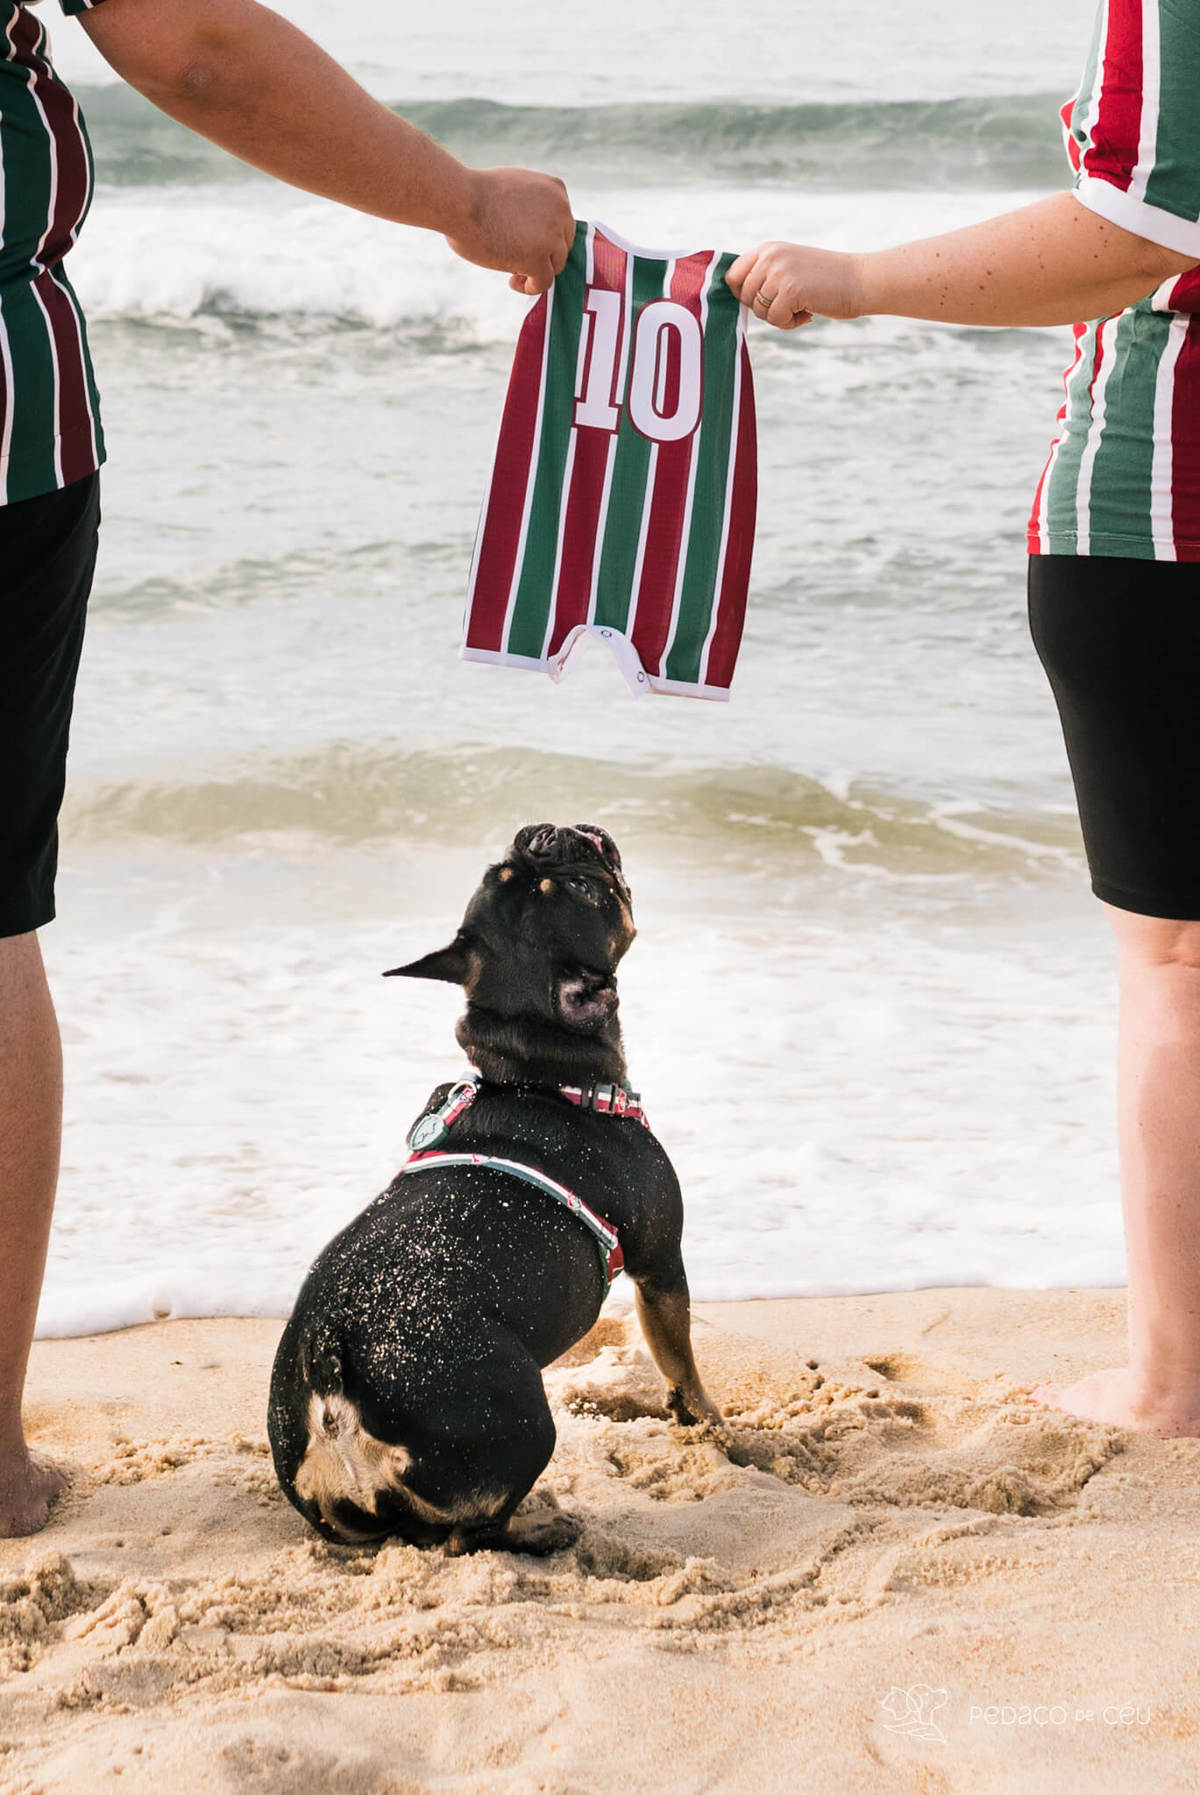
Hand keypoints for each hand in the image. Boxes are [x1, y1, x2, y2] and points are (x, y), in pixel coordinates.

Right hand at [445, 167, 573, 294]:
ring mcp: (552, 235)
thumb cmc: (474, 192)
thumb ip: (531, 207)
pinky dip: (530, 287)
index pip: (562, 224)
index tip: (524, 243)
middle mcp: (561, 211)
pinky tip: (512, 282)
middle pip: (562, 245)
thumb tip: (532, 232)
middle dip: (543, 255)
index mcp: (556, 190)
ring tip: (513, 272)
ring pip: (555, 265)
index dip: (545, 238)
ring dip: (536, 272)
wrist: (459, 199)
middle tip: (518, 261)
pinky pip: (544, 283)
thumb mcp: (515, 189)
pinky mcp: (538, 258)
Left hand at [725, 240, 864, 329]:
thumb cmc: (826, 280)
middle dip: (764, 308)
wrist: (860, 280)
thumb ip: (764, 276)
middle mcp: (770, 257)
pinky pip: (775, 320)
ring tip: (802, 306)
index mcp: (768, 249)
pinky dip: (791, 323)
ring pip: (758, 310)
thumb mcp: (790, 267)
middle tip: (790, 304)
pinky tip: (808, 312)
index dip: (742, 294)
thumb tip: (735, 296)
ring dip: (779, 317)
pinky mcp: (790, 290)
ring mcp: (779, 272)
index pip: (732, 275)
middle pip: (743, 297)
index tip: (763, 300)